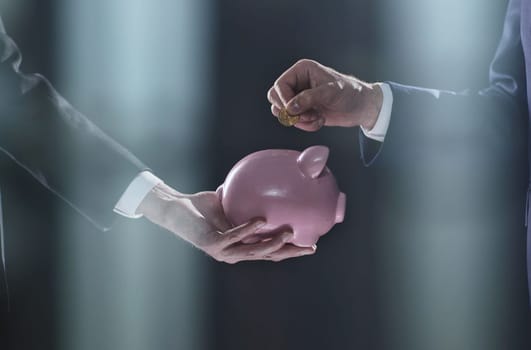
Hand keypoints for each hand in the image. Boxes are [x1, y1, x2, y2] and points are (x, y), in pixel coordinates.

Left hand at [137, 183, 315, 263]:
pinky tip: (261, 221)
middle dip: (288, 252)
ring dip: (272, 243)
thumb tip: (265, 177)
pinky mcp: (212, 244)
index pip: (269, 251)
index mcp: (241, 244)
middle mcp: (234, 252)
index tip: (310, 246)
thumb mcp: (229, 201)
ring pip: (253, 251)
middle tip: (308, 247)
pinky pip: (234, 236)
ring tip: (288, 233)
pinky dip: (248, 229)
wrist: (176, 209)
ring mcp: (223, 251)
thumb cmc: (202, 207)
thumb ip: (245, 196)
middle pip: (267, 256)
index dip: (290, 251)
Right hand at [267, 59, 382, 130]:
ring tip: (315, 117)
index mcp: (302, 70)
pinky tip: (319, 120)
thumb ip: (309, 98)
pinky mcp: (303, 110)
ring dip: (298, 120)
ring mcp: (299, 97)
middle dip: (290, 111)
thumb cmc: (350, 92)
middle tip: (306, 115)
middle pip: (275, 98)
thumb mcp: (330, 92)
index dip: (284, 100)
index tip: (295, 110)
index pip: (280, 85)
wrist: (360, 107)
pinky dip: (304, 125)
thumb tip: (290, 108)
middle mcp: (297, 82)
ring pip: (282, 112)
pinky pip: (292, 121)